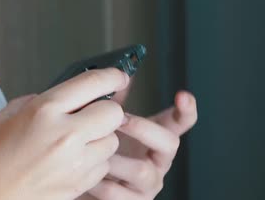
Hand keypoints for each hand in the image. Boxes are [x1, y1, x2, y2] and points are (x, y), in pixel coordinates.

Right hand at [0, 68, 129, 199]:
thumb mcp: (6, 116)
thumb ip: (39, 103)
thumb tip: (65, 99)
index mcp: (44, 111)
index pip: (93, 83)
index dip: (111, 75)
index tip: (116, 76)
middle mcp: (64, 136)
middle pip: (114, 113)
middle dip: (106, 110)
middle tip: (91, 113)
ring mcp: (74, 164)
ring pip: (112, 142)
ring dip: (100, 137)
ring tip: (77, 141)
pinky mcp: (77, 186)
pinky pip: (102, 166)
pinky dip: (94, 161)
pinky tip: (72, 160)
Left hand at [83, 90, 197, 199]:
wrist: (78, 183)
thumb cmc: (97, 151)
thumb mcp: (105, 125)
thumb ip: (112, 103)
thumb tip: (113, 76)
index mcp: (153, 139)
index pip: (179, 122)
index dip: (186, 110)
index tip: (183, 95)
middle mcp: (156, 161)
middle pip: (169, 143)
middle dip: (144, 128)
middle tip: (120, 119)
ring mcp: (148, 184)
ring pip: (143, 170)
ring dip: (117, 157)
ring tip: (94, 150)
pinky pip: (119, 194)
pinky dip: (100, 183)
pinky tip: (85, 175)